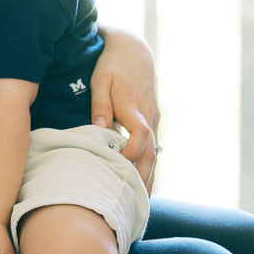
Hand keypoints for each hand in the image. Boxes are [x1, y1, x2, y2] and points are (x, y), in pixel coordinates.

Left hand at [90, 28, 160, 191]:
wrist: (134, 49)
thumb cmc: (112, 64)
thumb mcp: (101, 80)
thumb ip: (100, 105)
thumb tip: (98, 129)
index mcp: (135, 107)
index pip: (140, 137)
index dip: (132, 154)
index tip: (119, 169)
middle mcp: (149, 116)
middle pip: (151, 153)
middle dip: (145, 178)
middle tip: (137, 203)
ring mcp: (154, 118)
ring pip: (154, 152)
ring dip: (149, 176)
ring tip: (141, 202)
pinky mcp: (153, 119)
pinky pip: (153, 146)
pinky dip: (149, 164)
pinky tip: (142, 181)